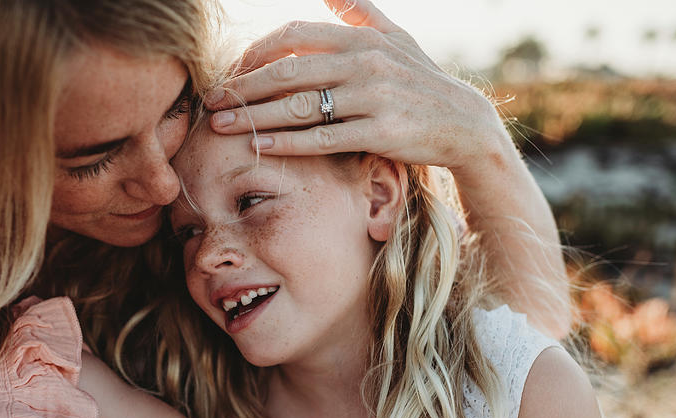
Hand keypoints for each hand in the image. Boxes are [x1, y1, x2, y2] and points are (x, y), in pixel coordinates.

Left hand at [206, 0, 509, 172]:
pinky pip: (323, 139)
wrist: (463, 123)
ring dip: (255, 117)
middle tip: (212, 102)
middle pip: (287, 73)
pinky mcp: (380, 133)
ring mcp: (373, 98)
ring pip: (300, 107)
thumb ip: (359, 12)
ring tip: (223, 126)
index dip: (256, 54)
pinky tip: (260, 145)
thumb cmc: (421, 80)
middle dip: (243, 89)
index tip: (232, 73)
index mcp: (360, 38)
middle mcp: (365, 63)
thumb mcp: (395, 37)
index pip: (293, 37)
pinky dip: (288, 143)